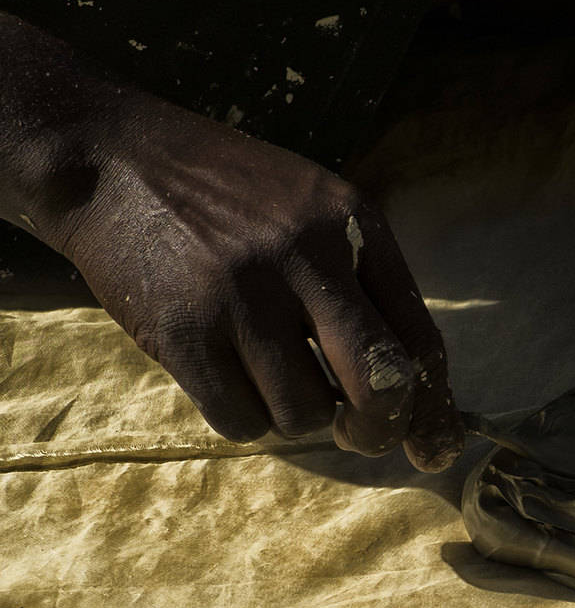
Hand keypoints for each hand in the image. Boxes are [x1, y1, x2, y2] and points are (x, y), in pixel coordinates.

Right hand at [42, 92, 461, 466]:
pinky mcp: (181, 330)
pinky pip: (240, 419)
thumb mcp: (310, 211)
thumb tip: (409, 391)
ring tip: (266, 373)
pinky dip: (242, 417)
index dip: (433, 408)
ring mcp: (240, 294)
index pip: (419, 338)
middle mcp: (303, 255)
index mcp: (350, 224)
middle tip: (360, 437)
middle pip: (379, 384)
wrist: (107, 157)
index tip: (434, 450)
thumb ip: (361, 283)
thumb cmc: (224, 196)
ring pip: (303, 413)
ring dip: (292, 415)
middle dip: (378, 430)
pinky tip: (226, 377)